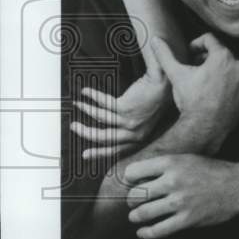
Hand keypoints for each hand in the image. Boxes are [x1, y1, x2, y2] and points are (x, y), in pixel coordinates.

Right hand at [71, 42, 170, 158]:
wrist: (165, 83)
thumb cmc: (154, 100)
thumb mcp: (142, 121)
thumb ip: (127, 130)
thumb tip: (107, 132)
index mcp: (139, 138)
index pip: (116, 150)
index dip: (99, 153)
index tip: (85, 154)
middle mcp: (134, 133)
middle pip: (103, 137)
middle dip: (85, 132)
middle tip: (73, 126)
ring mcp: (130, 120)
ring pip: (100, 119)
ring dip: (86, 110)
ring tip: (77, 104)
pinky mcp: (126, 107)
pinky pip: (103, 103)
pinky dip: (92, 97)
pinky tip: (85, 92)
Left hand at [124, 154, 238, 238]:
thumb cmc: (214, 171)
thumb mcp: (189, 159)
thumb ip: (167, 166)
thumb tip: (142, 177)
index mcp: (171, 163)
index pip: (135, 171)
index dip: (129, 179)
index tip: (131, 183)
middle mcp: (172, 181)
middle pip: (136, 194)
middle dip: (131, 200)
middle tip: (133, 202)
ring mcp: (179, 201)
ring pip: (144, 213)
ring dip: (136, 217)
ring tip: (136, 217)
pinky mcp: (186, 219)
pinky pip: (159, 230)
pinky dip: (147, 233)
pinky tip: (143, 232)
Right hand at [151, 34, 238, 151]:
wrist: (204, 128)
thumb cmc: (191, 100)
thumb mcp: (176, 74)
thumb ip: (165, 54)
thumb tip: (155, 40)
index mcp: (222, 56)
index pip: (209, 39)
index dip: (196, 44)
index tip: (190, 54)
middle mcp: (238, 66)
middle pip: (221, 53)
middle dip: (207, 58)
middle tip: (195, 68)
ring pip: (230, 68)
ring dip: (218, 71)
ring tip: (204, 82)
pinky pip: (238, 83)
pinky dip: (228, 84)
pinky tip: (215, 93)